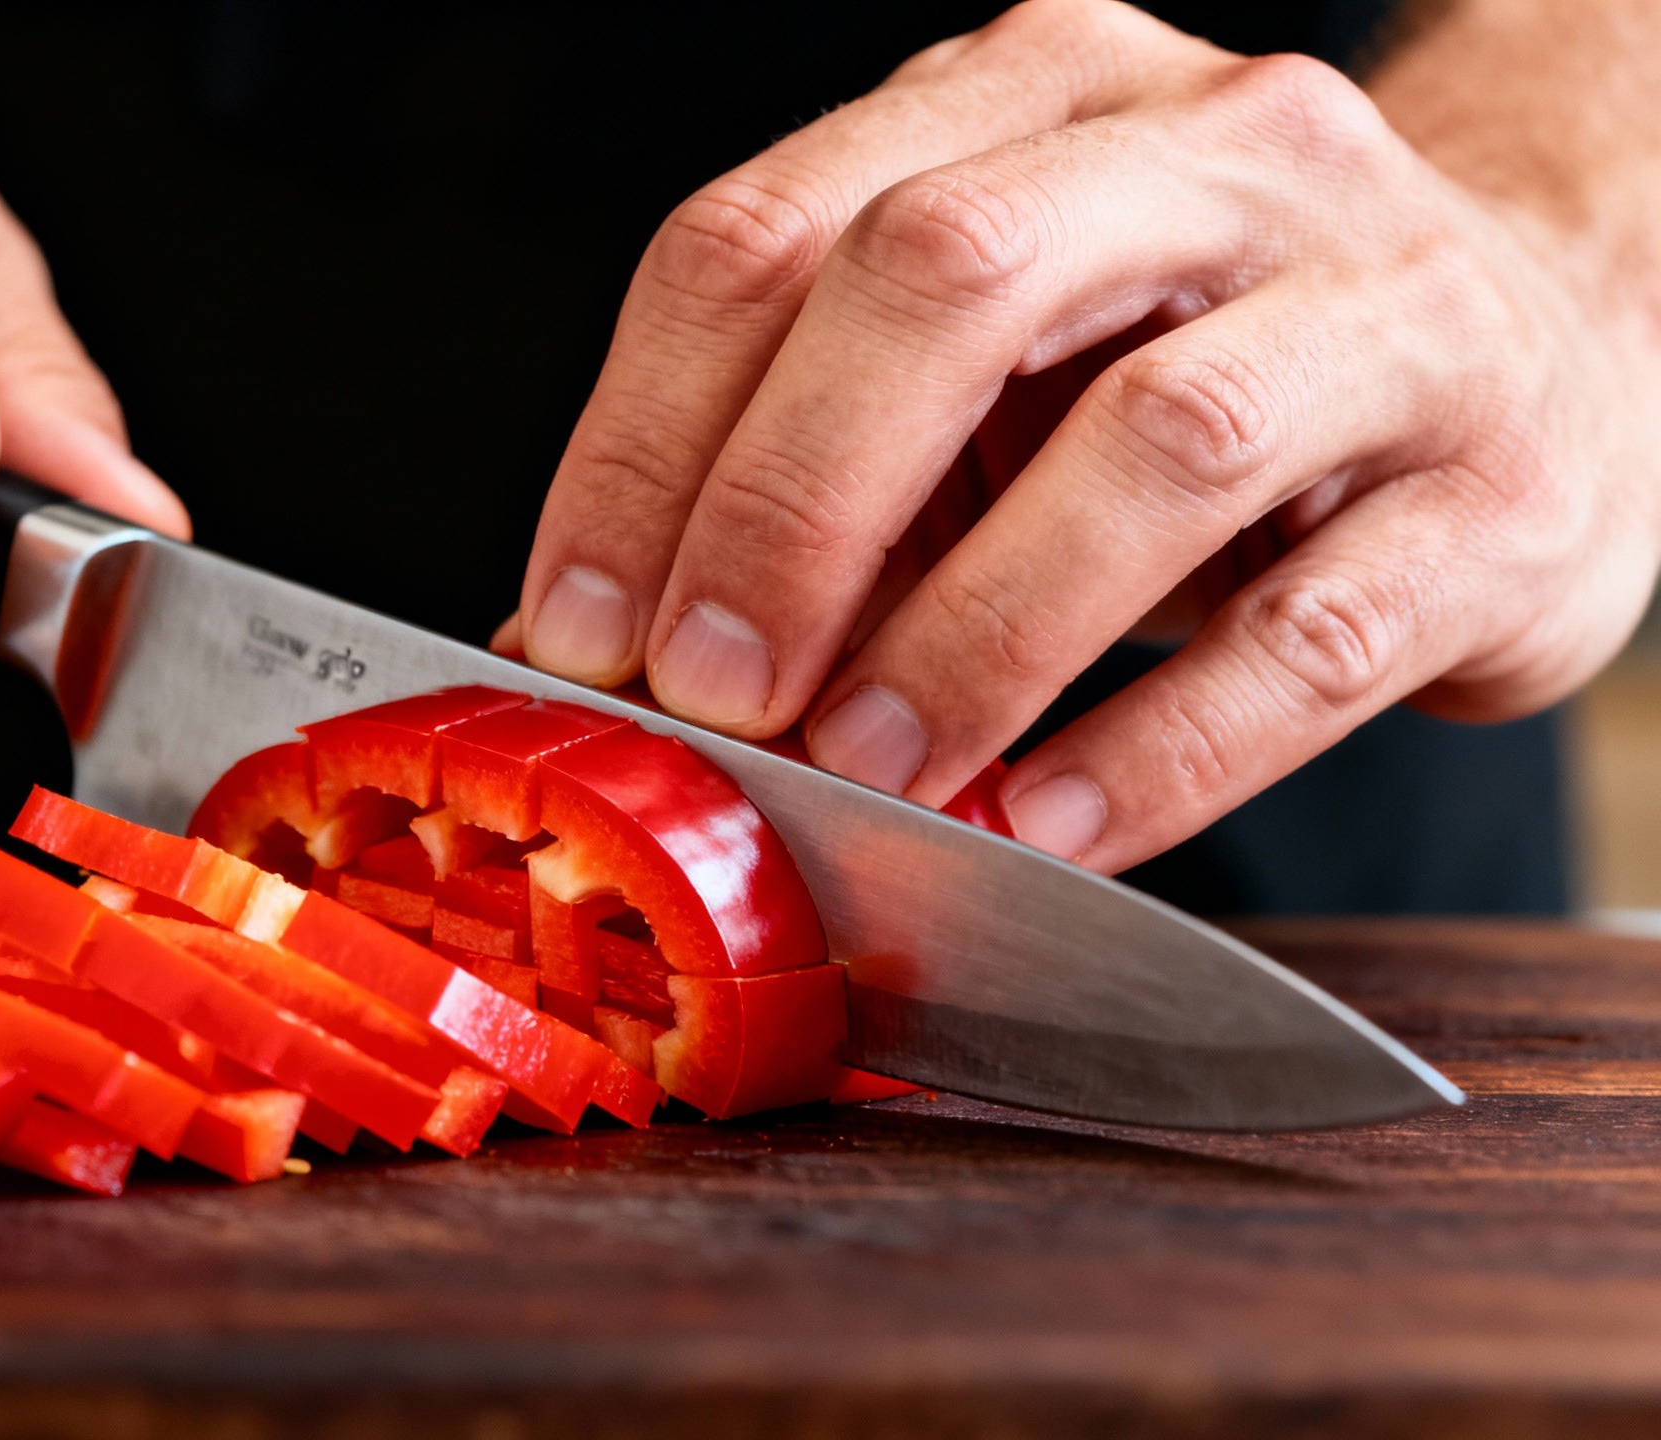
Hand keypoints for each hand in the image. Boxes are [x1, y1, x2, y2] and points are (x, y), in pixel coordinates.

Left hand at [512, 0, 1660, 870]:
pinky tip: (1045, 824)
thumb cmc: (1197, 369)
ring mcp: (1387, 301)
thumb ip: (818, 471)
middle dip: (791, 507)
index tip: (578, 628)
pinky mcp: (1507, 484)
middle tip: (715, 695)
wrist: (1542, 361)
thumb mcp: (992, 373)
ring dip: (976, 633)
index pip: (771, 234)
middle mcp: (1213, 152)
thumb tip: (603, 658)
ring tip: (875, 772)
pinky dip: (1160, 746)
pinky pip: (1320, 628)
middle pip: (944, 282)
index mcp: (1029, 95)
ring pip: (1161, 444)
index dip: (644, 444)